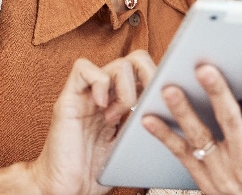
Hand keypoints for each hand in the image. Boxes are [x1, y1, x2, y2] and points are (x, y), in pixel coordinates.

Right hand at [27, 51, 157, 194]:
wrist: (67, 190)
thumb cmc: (97, 171)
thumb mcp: (132, 143)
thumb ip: (147, 122)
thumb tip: (174, 108)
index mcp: (124, 102)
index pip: (148, 71)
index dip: (162, 78)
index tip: (167, 98)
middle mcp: (107, 94)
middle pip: (136, 59)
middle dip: (150, 76)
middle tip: (148, 101)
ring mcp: (88, 95)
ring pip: (118, 64)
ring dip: (126, 90)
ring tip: (117, 116)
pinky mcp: (68, 99)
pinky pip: (83, 69)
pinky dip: (98, 83)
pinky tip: (102, 108)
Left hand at [142, 54, 241, 194]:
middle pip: (230, 121)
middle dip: (217, 92)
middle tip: (205, 66)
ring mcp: (221, 169)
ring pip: (200, 135)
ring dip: (183, 111)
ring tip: (169, 87)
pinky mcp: (203, 177)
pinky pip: (180, 154)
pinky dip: (163, 136)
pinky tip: (147, 117)